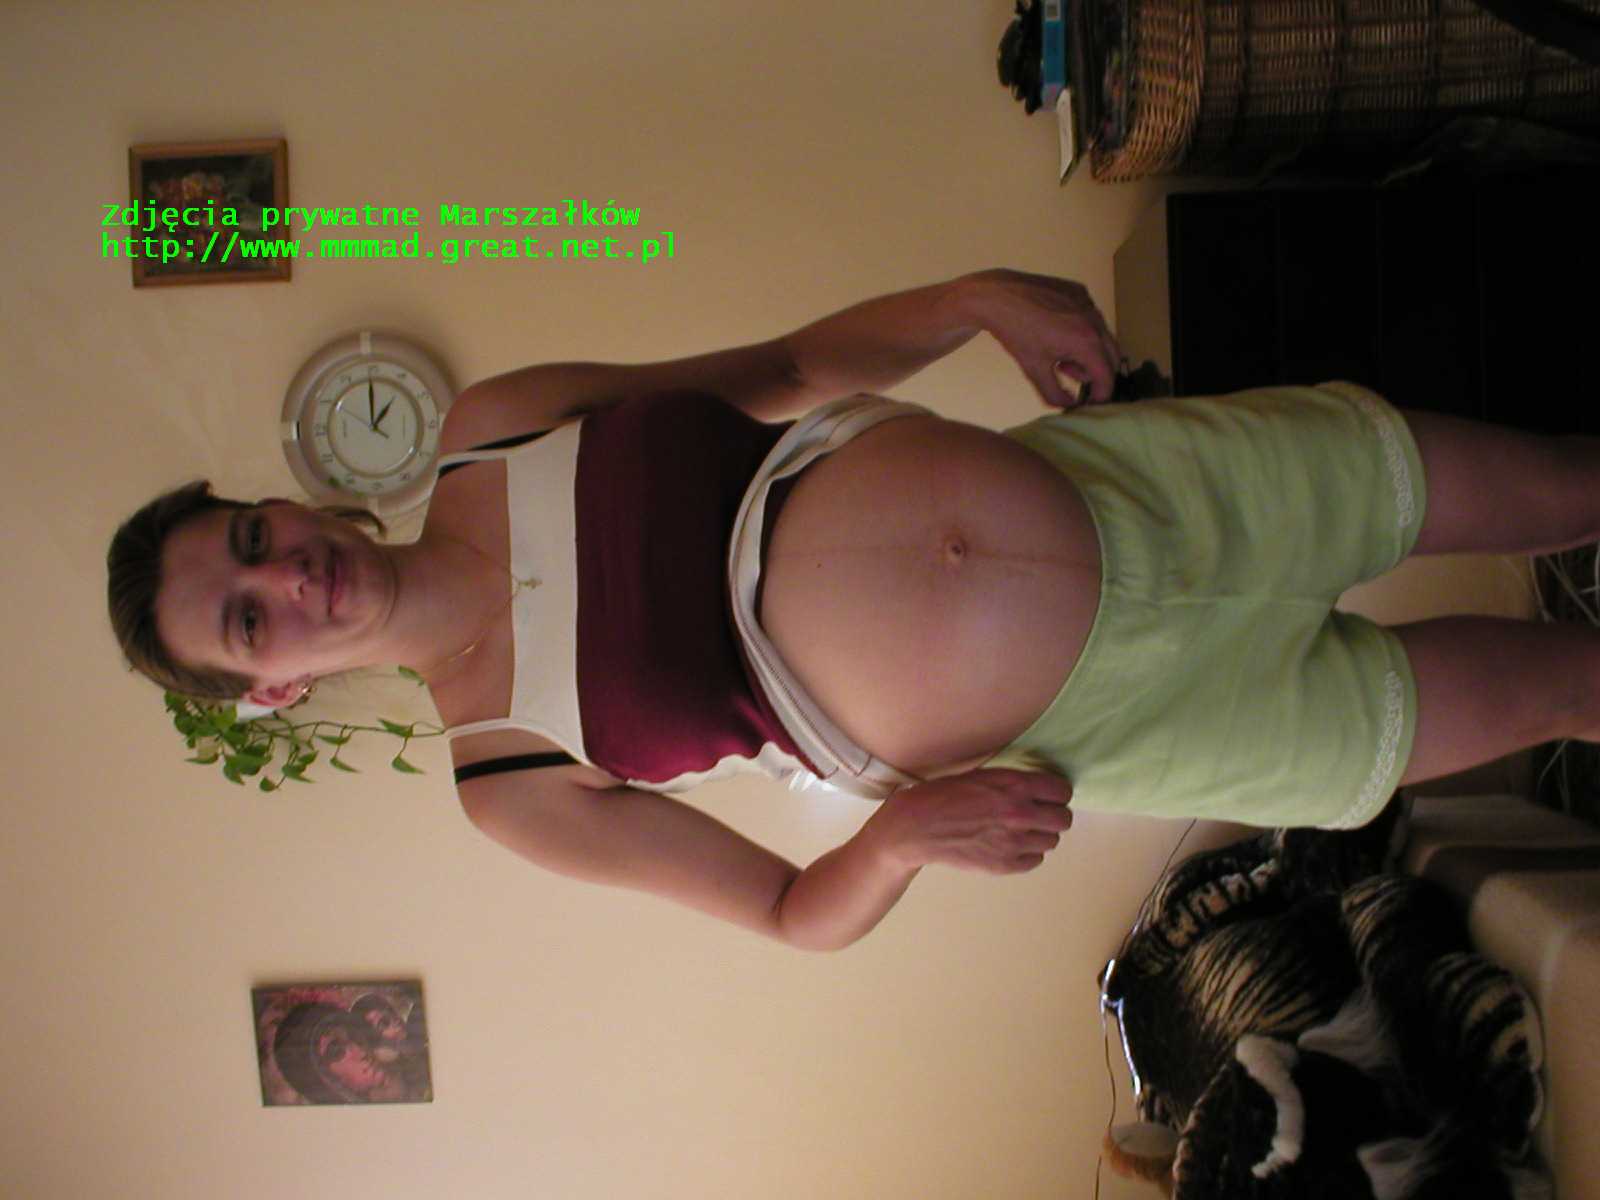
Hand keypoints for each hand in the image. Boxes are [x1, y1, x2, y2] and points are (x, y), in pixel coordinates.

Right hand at [869, 768, 1073, 874]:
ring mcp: (1014, 841)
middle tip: (1038, 816)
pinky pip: (1035, 860)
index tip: (1047, 797)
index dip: (1056, 794)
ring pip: (1052, 841)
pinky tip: (1010, 846)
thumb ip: (1014, 782)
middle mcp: (1021, 813)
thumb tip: (1040, 789)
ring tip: (1020, 832)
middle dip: (1053, 816)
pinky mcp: (1005, 864)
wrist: (918, 826)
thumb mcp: (983, 775)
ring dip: (1040, 836)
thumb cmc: (946, 795)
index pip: (1062, 791)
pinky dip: (1027, 854)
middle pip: (1063, 819)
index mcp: (1015, 785)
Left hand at [968, 268, 1122, 407]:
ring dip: (1086, 352)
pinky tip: (1056, 331)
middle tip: (1066, 373)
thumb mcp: (1034, 369)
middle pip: (1111, 358)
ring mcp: (1089, 303)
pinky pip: (1091, 318)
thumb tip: (1071, 405)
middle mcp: (1094, 320)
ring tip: (1058, 353)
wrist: (996, 296)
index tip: (1089, 402)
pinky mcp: (1080, 292)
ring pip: (1102, 337)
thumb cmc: (1015, 332)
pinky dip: (1081, 330)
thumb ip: (1055, 394)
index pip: (1107, 377)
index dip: (1100, 395)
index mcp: (1086, 341)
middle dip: (1093, 372)